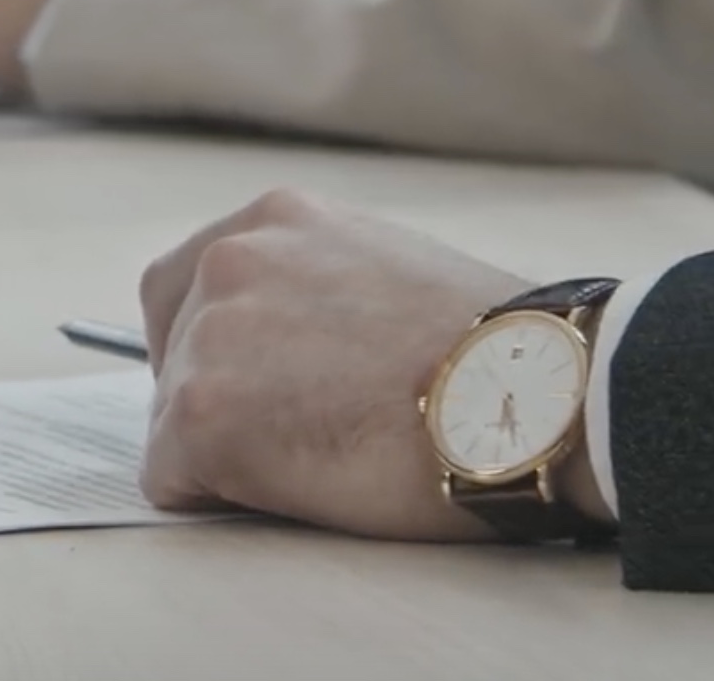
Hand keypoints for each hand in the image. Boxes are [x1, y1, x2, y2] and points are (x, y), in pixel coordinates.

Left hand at [135, 191, 603, 537]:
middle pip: (173, 349)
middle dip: (221, 396)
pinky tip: (300, 488)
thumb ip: (312, 286)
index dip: (220, 349)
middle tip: (304, 430)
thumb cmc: (494, 354)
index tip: (273, 385)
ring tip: (327, 455)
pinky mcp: (203, 412)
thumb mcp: (387, 270)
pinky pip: (170, 475)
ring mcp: (210, 334)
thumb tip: (276, 339)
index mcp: (274, 219)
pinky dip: (217, 495)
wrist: (543, 397)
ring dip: (231, 448)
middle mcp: (228, 258)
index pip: (185, 287)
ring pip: (173, 415)